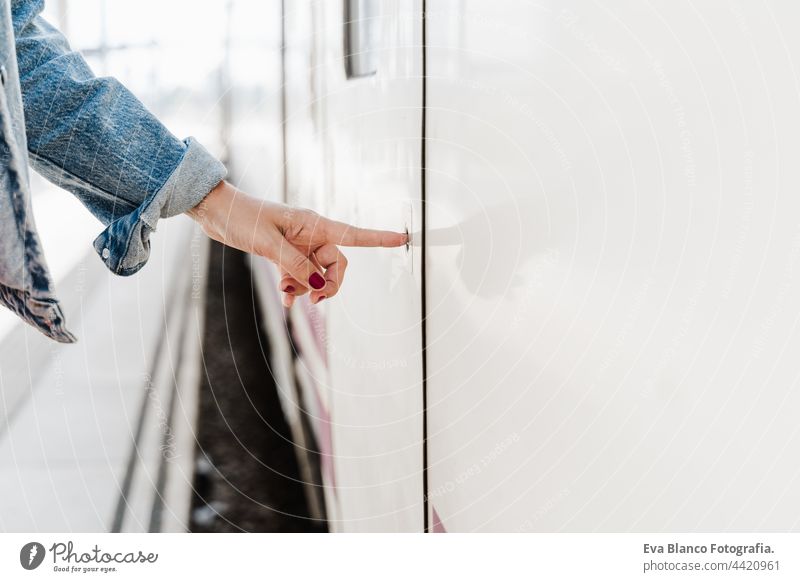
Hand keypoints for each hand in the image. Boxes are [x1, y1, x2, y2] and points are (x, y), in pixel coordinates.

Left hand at [187, 181, 407, 307]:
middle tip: (314, 301)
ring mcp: (300, 244)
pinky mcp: (286, 252)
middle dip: (329, 285)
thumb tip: (320, 285)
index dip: (380, 239)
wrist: (217, 212)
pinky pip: (302, 275)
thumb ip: (297, 266)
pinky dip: (296, 288)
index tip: (403, 238)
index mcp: (314, 225)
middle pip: (337, 265)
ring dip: (306, 289)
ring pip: (318, 274)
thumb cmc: (243, 218)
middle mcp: (312, 234)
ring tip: (286, 293)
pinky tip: (285, 296)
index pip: (354, 235)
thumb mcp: (270, 244)